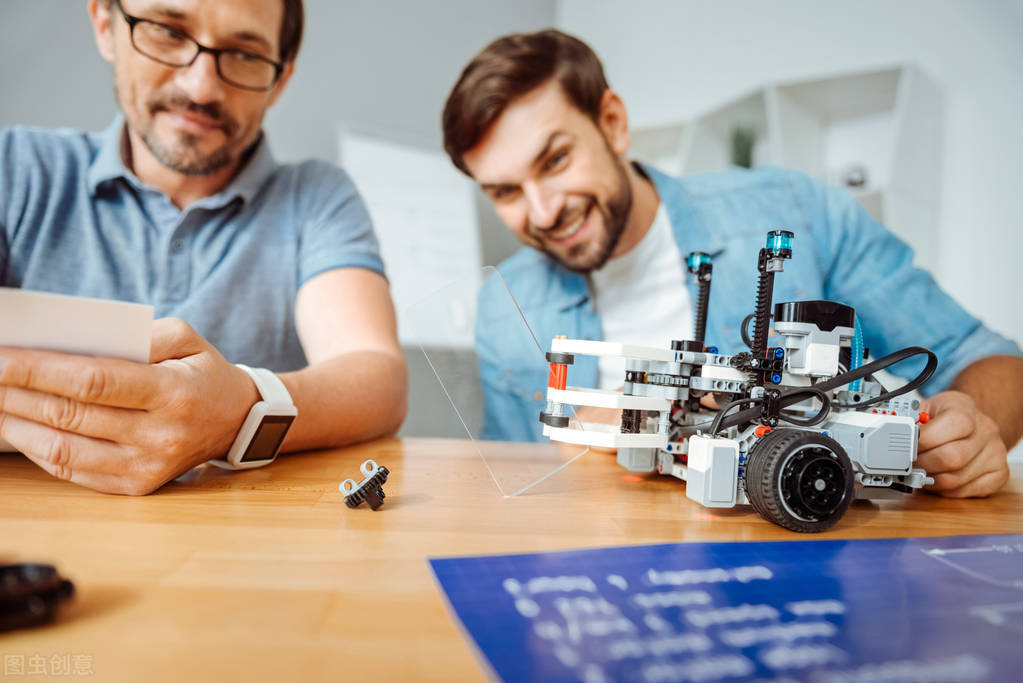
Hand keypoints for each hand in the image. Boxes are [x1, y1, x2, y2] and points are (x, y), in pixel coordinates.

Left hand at [0, 319, 258, 494]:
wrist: (238, 421)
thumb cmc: (204, 373)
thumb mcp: (187, 338)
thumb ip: (141, 334)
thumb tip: (80, 342)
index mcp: (174, 394)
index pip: (93, 382)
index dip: (39, 370)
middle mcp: (160, 436)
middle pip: (70, 415)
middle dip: (17, 392)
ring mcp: (147, 467)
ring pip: (63, 449)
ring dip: (18, 424)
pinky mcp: (137, 486)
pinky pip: (73, 472)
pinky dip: (38, 450)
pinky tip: (19, 428)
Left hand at [916, 390, 1008, 496]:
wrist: (971, 423)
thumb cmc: (944, 417)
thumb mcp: (925, 408)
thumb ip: (911, 421)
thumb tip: (894, 437)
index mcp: (965, 408)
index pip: (952, 425)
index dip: (924, 440)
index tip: (907, 446)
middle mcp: (986, 429)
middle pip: (952, 457)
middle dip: (923, 464)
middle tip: (910, 464)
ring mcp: (996, 453)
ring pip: (956, 479)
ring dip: (931, 480)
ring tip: (921, 471)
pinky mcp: (999, 474)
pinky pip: (966, 491)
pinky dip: (945, 490)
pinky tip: (938, 478)